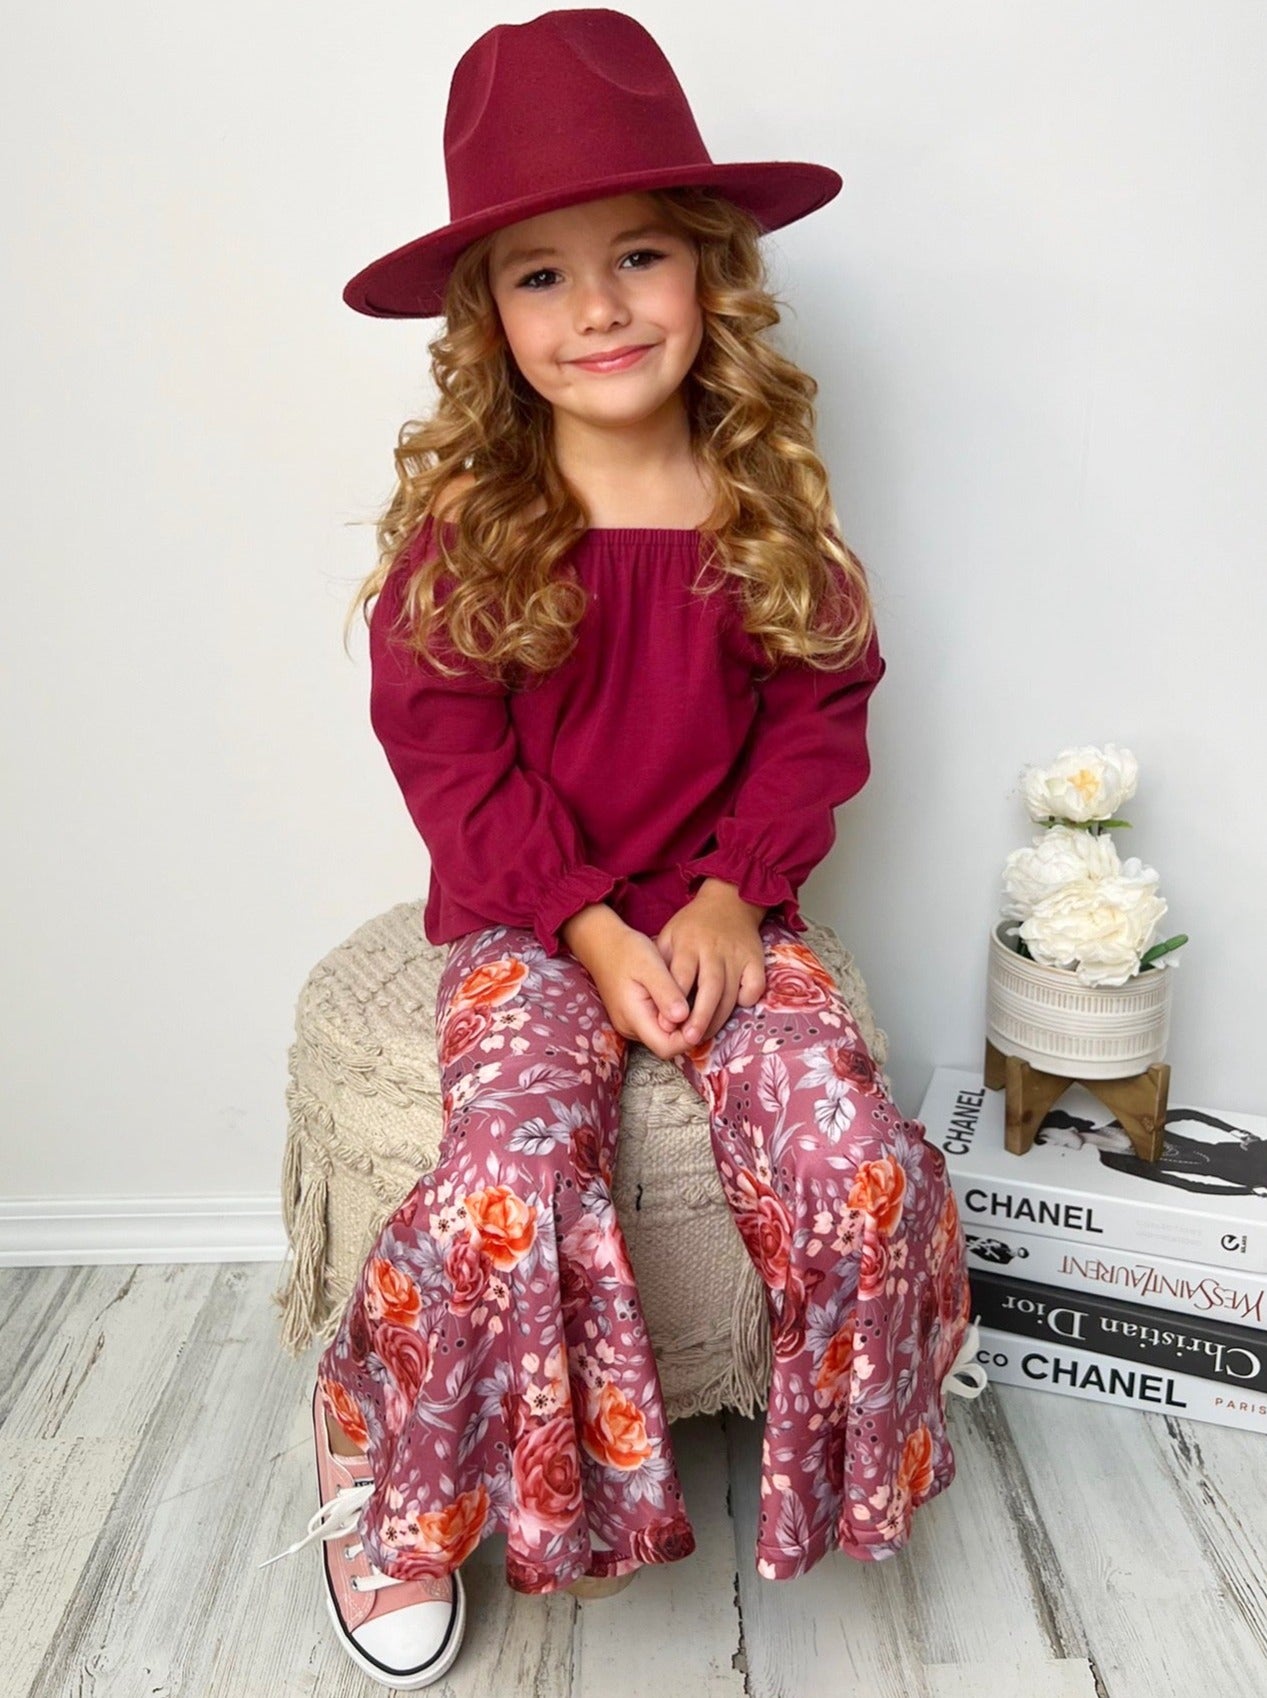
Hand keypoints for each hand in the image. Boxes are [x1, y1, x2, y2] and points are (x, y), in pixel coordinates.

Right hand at [565, 910, 706, 1061]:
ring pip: (663, 1036)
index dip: (688, 1038)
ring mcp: (630, 1024)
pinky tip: (677, 997)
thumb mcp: (650, 966)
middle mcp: (631, 1028)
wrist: (603, 943)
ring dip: (680, 1024)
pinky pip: (657, 1026)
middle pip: (666, 1045)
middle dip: (686, 1031)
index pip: (666, 1048)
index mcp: (634, 1018)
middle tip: (701, 1005)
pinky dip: (671, 1017)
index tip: (702, 1015)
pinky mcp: (633, 1017)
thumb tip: (683, 1018)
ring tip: (690, 998)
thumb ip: (666, 993)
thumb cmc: (627, 950)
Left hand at [653, 879, 766, 1047]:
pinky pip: (756, 985)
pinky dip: (748, 999)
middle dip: (700, 1016)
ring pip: (731, 992)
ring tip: (705, 1036)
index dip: (674, 1001)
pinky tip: (735, 1006)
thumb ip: (662, 966)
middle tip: (691, 1038)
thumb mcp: (668, 936)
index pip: (681, 975)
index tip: (666, 1024)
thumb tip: (651, 1002)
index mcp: (687, 943)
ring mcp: (736, 955)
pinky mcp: (755, 959)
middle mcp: (713, 950)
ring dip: (719, 1018)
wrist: (728, 902)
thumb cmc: (692, 926)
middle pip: (710, 987)